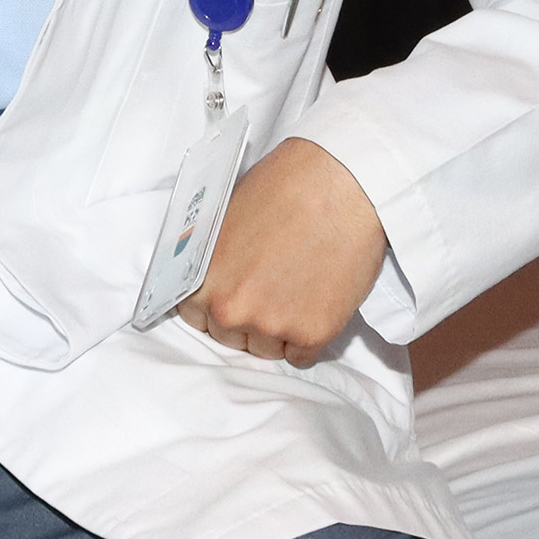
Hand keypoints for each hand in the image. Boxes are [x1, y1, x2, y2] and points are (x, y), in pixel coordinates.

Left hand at [179, 138, 388, 366]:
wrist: (342, 182)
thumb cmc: (285, 186)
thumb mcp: (227, 219)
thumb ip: (215, 259)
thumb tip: (218, 276)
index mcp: (201, 281)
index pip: (196, 317)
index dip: (219, 304)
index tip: (237, 294)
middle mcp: (228, 310)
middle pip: (231, 337)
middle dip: (249, 319)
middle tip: (273, 289)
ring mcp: (270, 326)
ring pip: (267, 349)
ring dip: (280, 330)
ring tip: (300, 290)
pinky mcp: (311, 334)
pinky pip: (302, 356)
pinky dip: (310, 337)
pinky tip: (319, 302)